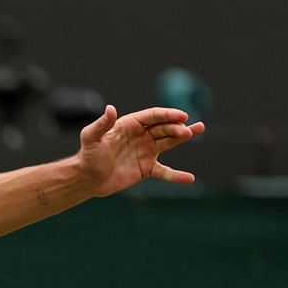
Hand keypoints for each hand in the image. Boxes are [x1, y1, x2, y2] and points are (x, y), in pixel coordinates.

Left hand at [77, 106, 205, 195]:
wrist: (87, 179)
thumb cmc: (88, 156)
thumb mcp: (91, 138)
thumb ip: (102, 124)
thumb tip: (110, 108)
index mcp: (130, 124)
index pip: (153, 116)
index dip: (168, 115)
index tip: (182, 116)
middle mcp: (141, 135)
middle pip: (164, 128)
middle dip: (177, 127)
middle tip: (189, 130)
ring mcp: (146, 151)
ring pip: (169, 142)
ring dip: (183, 136)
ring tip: (199, 129)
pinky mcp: (146, 168)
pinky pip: (164, 172)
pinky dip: (176, 176)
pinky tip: (189, 179)